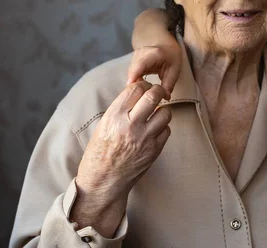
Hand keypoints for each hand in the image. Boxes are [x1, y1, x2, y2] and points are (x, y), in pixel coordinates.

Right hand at [72, 81, 171, 234]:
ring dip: (162, 111)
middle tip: (155, 95)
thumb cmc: (100, 152)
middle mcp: (131, 125)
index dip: (142, 85)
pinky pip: (167, 130)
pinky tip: (154, 131)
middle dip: (157, 91)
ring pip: (166, 113)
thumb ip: (121, 109)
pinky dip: (163, 128)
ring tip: (155, 115)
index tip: (143, 88)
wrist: (103, 181)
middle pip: (154, 95)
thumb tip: (138, 93)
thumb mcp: (104, 125)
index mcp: (114, 116)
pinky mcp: (154, 150)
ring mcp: (145, 138)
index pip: (136, 88)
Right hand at [127, 43, 181, 97]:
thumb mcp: (174, 70)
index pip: (140, 64)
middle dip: (135, 84)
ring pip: (130, 73)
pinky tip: (140, 87)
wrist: (166, 47)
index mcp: (154, 53)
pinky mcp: (132, 59)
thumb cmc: (171, 58)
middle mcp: (141, 52)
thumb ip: (169, 85)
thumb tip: (165, 98)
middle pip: (133, 70)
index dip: (134, 76)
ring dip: (135, 83)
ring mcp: (135, 55)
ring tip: (142, 93)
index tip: (130, 89)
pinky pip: (131, 73)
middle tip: (140, 98)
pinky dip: (134, 80)